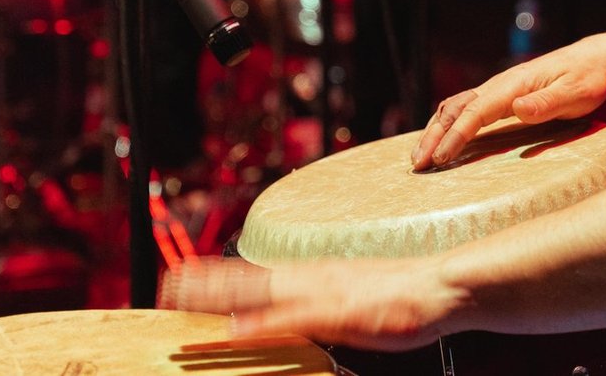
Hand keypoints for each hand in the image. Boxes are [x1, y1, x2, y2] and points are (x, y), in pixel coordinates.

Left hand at [159, 255, 457, 350]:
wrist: (439, 287)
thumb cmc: (402, 296)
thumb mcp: (353, 298)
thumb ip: (318, 303)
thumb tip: (293, 311)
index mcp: (313, 275)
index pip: (255, 275)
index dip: (217, 277)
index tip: (182, 276)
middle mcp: (311, 278)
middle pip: (247, 280)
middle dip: (205, 284)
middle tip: (165, 284)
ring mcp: (323, 294)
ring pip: (260, 293)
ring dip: (220, 295)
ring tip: (183, 296)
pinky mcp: (339, 314)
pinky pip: (293, 321)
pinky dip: (262, 324)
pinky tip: (238, 329)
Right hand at [411, 37, 605, 169]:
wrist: (593, 61)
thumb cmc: (588, 79)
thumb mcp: (576, 92)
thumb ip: (547, 102)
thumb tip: (517, 108)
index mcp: (514, 84)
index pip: (476, 111)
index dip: (456, 135)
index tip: (441, 157)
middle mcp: (500, 85)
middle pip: (456, 108)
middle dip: (434, 136)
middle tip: (417, 165)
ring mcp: (498, 90)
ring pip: (456, 107)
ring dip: (435, 131)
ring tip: (420, 157)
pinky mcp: (501, 97)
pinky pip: (465, 110)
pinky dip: (446, 125)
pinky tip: (440, 141)